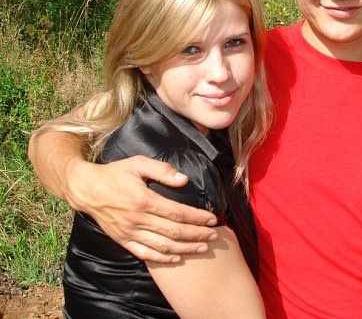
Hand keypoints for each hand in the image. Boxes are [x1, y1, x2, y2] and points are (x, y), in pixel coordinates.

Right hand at [66, 155, 218, 262]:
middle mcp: (137, 219)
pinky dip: (162, 259)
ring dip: (185, 249)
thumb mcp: (138, 163)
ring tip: (203, 248)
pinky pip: (145, 254)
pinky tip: (177, 258)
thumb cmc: (114, 173)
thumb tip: (184, 179)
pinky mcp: (122, 240)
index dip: (197, 218)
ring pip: (163, 246)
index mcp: (144, 200)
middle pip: (174, 232)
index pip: (178, 213)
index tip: (211, 219)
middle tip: (214, 235)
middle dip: (197, 235)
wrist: (86, 188)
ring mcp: (129, 232)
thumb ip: (162, 170)